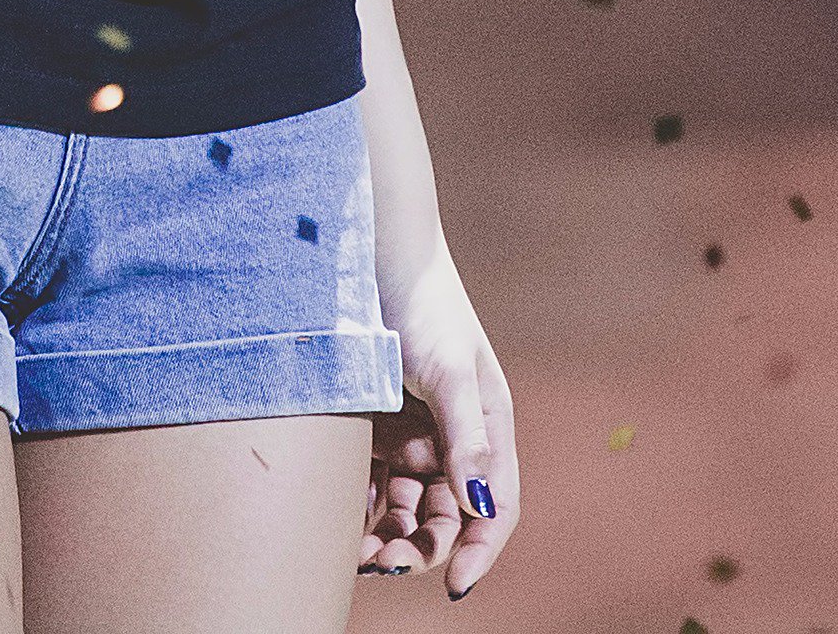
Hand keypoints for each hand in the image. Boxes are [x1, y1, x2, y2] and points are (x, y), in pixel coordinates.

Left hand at [359, 251, 518, 599]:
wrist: (369, 253)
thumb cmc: (423, 304)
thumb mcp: (448, 370)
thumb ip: (466, 438)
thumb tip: (480, 507)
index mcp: (486, 427)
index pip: (494, 506)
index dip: (480, 549)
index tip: (455, 585)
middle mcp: (453, 437)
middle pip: (446, 515)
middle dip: (420, 546)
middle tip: (381, 563)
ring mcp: (414, 433)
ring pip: (408, 506)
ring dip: (389, 534)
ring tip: (357, 552)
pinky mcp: (377, 426)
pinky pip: (375, 482)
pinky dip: (365, 507)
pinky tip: (343, 521)